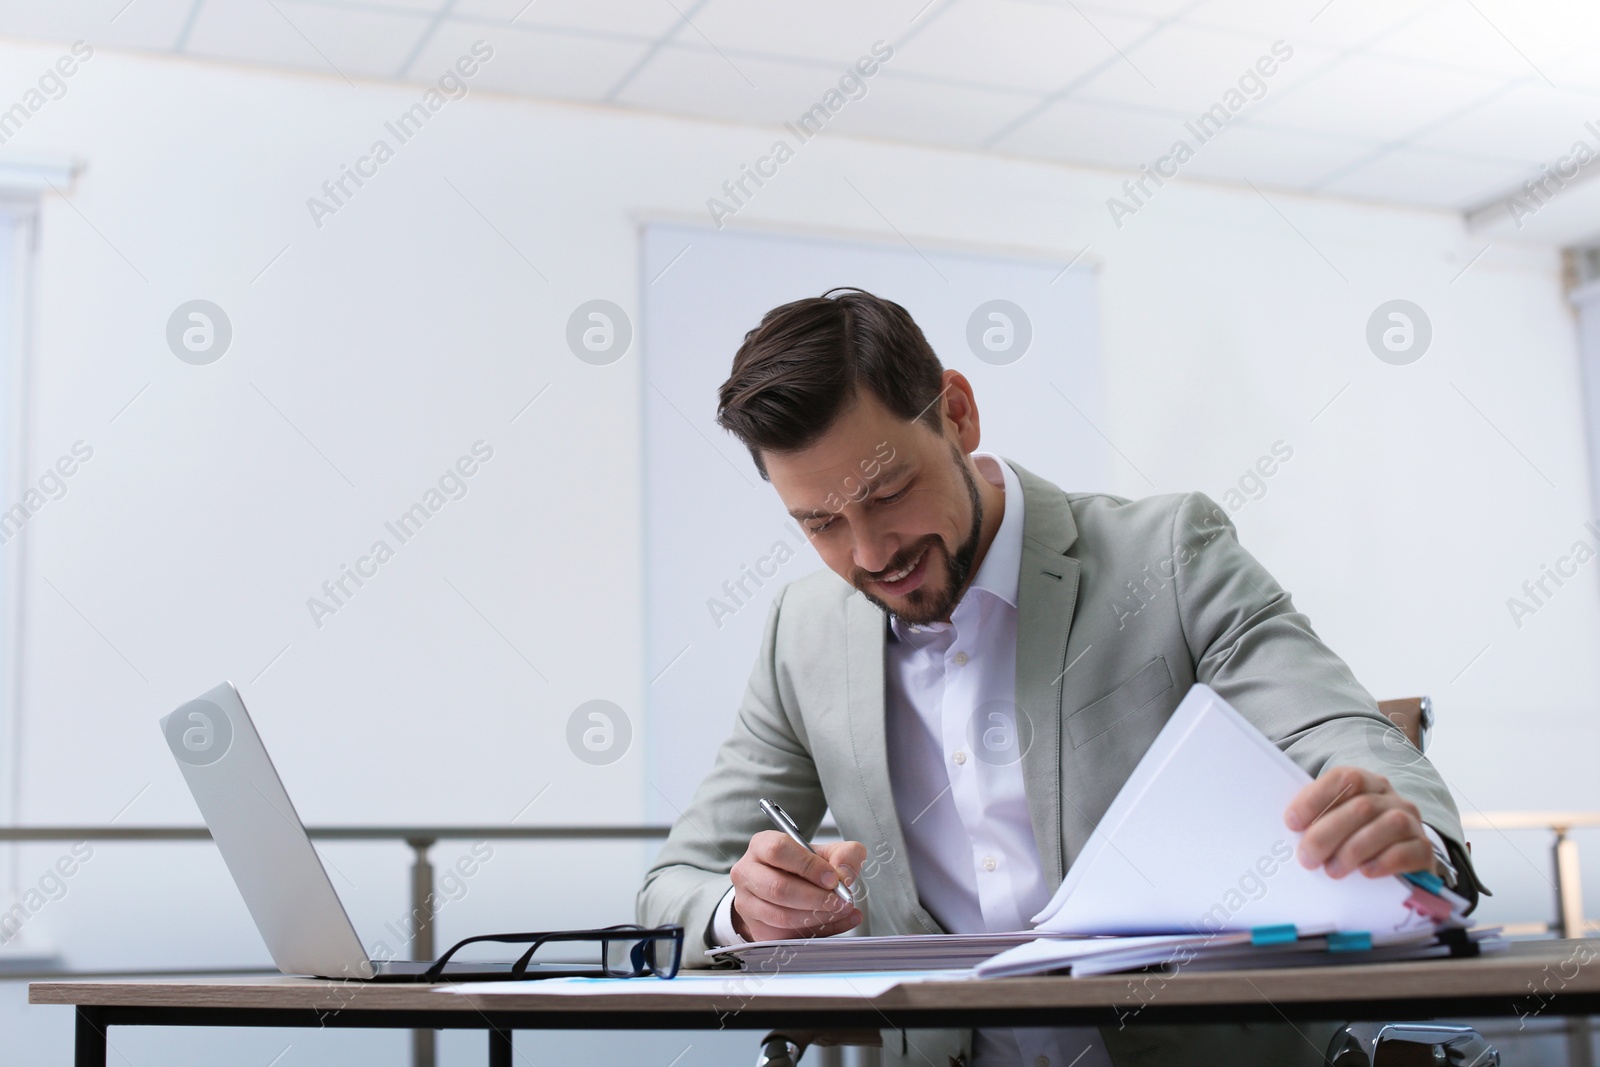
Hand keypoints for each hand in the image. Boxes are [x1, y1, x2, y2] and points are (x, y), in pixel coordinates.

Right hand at [730, 831, 864, 941]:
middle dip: (816, 898)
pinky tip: (834, 922)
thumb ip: (844, 854)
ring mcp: (747, 904)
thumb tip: (845, 875)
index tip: (832, 878)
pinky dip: (817, 932)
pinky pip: (787, 936)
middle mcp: (747, 874)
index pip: (778, 851)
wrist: (784, 890)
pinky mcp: (756, 930)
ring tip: (840, 911)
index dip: (808, 865)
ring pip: (781, 916)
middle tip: (841, 900)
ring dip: (817, 917)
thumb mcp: (826, 852)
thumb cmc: (802, 867)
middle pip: (778, 888)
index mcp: (761, 845)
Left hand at [1285, 766, 1438, 879]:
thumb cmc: (1357, 838)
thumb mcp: (1336, 822)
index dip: (1316, 798)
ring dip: (1354, 850)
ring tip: (1332, 870)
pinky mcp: (1423, 849)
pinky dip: (1383, 862)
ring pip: (1387, 825)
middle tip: (1307, 857)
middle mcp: (1391, 798)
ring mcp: (1411, 821)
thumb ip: (1318, 819)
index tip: (1292, 822)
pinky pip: (1408, 851)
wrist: (1401, 859)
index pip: (1343, 778)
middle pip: (1361, 806)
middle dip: (1328, 833)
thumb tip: (1290, 831)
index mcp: (1367, 783)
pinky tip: (1365, 872)